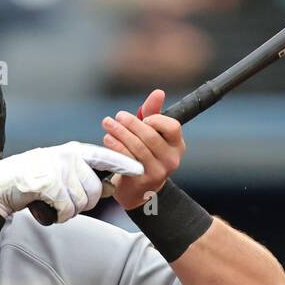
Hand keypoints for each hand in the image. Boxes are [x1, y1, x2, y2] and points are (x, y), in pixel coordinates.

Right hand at [0, 141, 142, 222]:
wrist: (3, 183)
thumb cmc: (34, 179)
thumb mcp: (61, 172)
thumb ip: (84, 178)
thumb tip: (111, 189)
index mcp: (74, 151)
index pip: (106, 157)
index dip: (124, 164)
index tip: (140, 169)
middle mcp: (69, 157)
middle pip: (94, 189)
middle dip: (85, 203)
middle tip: (68, 205)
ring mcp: (59, 169)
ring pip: (82, 201)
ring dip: (71, 211)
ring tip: (56, 205)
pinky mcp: (50, 184)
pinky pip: (67, 208)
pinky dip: (61, 215)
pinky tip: (51, 210)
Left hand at [99, 89, 185, 210]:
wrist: (139, 191)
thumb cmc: (145, 156)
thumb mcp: (152, 134)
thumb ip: (153, 113)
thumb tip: (158, 92)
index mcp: (177, 145)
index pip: (173, 127)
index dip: (156, 120)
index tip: (143, 118)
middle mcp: (171, 159)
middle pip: (151, 136)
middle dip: (131, 123)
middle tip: (117, 116)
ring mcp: (158, 172)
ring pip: (137, 147)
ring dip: (120, 133)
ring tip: (107, 124)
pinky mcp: (142, 180)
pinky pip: (128, 159)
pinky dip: (116, 147)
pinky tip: (107, 138)